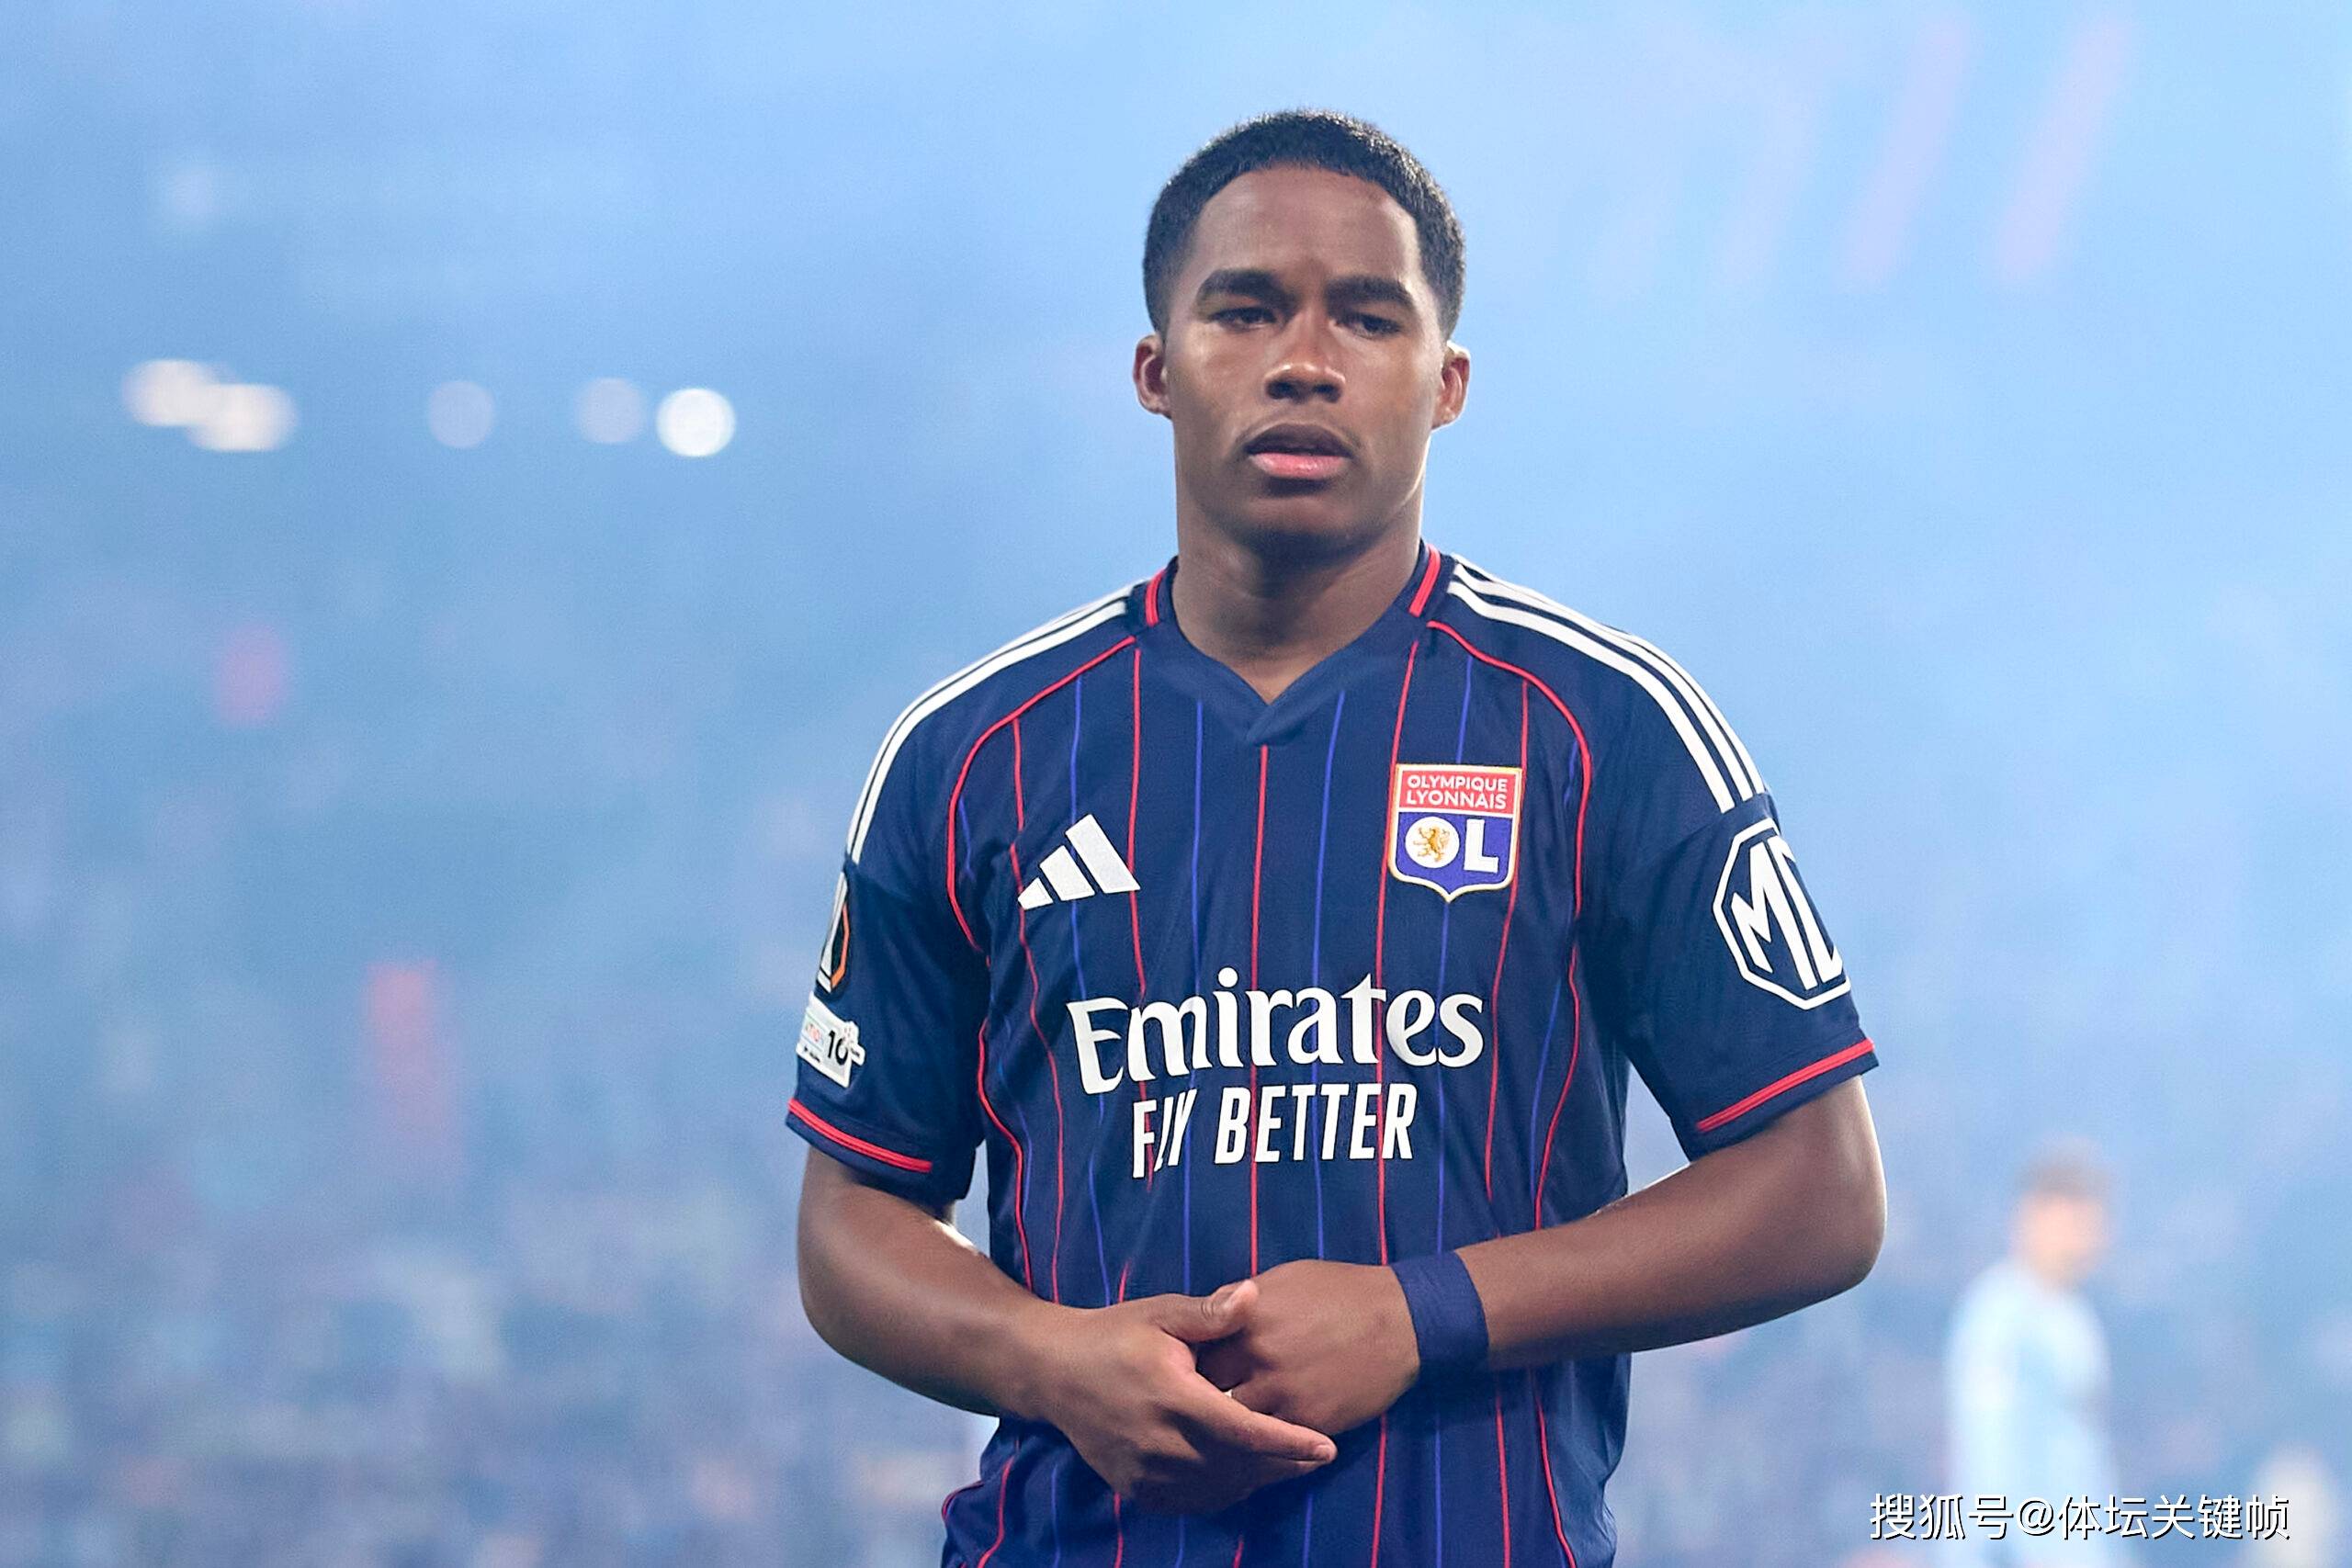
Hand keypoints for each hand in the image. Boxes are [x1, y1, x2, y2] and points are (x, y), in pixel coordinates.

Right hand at [1023, 1279, 1338, 1513]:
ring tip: (1290, 1463)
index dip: (1289, 1442)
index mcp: (1171, 1395)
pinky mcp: (1135, 1488)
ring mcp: (1144, 1471)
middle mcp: (1159, 1442)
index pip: (1243, 1429)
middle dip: (1284, 1464)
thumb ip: (1209, 1313)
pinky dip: (1224, 1491)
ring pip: (1218, 1489)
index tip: (1327, 1447)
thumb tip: (1254, 1294)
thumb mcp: (1161, 1313)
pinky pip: (1192, 1501)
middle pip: (1238, 1467)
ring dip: (1258, 1479)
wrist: (1055, 1373)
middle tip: (1318, 1454)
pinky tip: (1243, 1473)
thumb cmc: (1116, 1334)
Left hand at [1193, 1259, 1419, 1436]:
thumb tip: (1209, 1316)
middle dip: (1203, 1396)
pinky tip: (1260, 1438)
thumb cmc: (1341, 1292)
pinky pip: (1270, 1442)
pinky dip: (1262, 1442)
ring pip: (1234, 1424)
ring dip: (1230, 1425)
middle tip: (1203, 1401)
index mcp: (1247, 1318)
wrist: (1402, 1321)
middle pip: (1207, 1390)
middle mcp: (1259, 1357)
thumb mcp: (1283, 1280)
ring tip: (1228, 1424)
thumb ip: (1241, 1303)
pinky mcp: (1309, 1423)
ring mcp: (1284, 1394)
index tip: (1191, 1367)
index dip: (1191, 1362)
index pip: (1195, 1351)